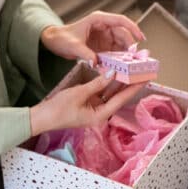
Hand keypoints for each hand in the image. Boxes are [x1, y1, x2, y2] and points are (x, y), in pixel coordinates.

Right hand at [29, 69, 146, 135]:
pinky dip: (107, 83)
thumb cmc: (59, 109)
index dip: (133, 88)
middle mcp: (100, 113)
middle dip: (130, 85)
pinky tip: (114, 74)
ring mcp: (94, 108)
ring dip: (120, 83)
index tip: (145, 79)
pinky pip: (101, 92)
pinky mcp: (88, 103)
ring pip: (111, 93)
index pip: (121, 99)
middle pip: (119, 97)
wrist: (42, 117)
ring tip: (132, 71)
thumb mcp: (79, 93)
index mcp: (100, 116)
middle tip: (142, 73)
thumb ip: (97, 83)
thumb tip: (112, 73)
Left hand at [39, 10, 145, 63]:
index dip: (133, 28)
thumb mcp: (73, 46)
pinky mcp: (102, 46)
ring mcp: (104, 37)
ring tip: (129, 65)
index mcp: (99, 20)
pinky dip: (118, 59)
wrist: (53, 41)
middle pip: (123, 35)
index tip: (141, 38)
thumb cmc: (61, 37)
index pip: (120, 21)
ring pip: (121, 45)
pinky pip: (114, 52)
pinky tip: (120, 67)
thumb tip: (96, 63)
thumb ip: (85, 54)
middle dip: (130, 46)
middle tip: (134, 59)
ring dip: (125, 54)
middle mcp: (104, 27)